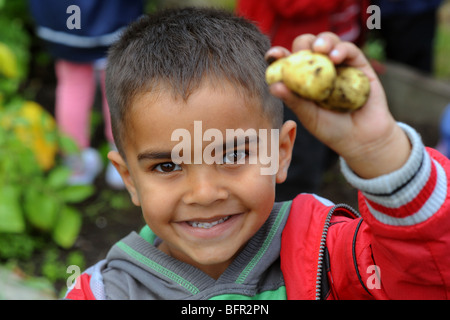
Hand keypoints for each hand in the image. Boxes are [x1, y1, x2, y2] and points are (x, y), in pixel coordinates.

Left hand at [266, 32, 410, 178]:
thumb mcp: (309, 116)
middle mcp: (318, 69)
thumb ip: (294, 100)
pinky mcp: (358, 64)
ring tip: (320, 49)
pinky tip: (336, 58)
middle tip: (300, 51)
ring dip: (322, 41)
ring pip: (327, 41)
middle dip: (302, 44)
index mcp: (301, 80)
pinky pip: (349, 50)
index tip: (273, 55)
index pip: (287, 62)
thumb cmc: (331, 129)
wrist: (362, 138)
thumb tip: (273, 86)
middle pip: (306, 45)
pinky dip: (341, 49)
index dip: (279, 55)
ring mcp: (338, 64)